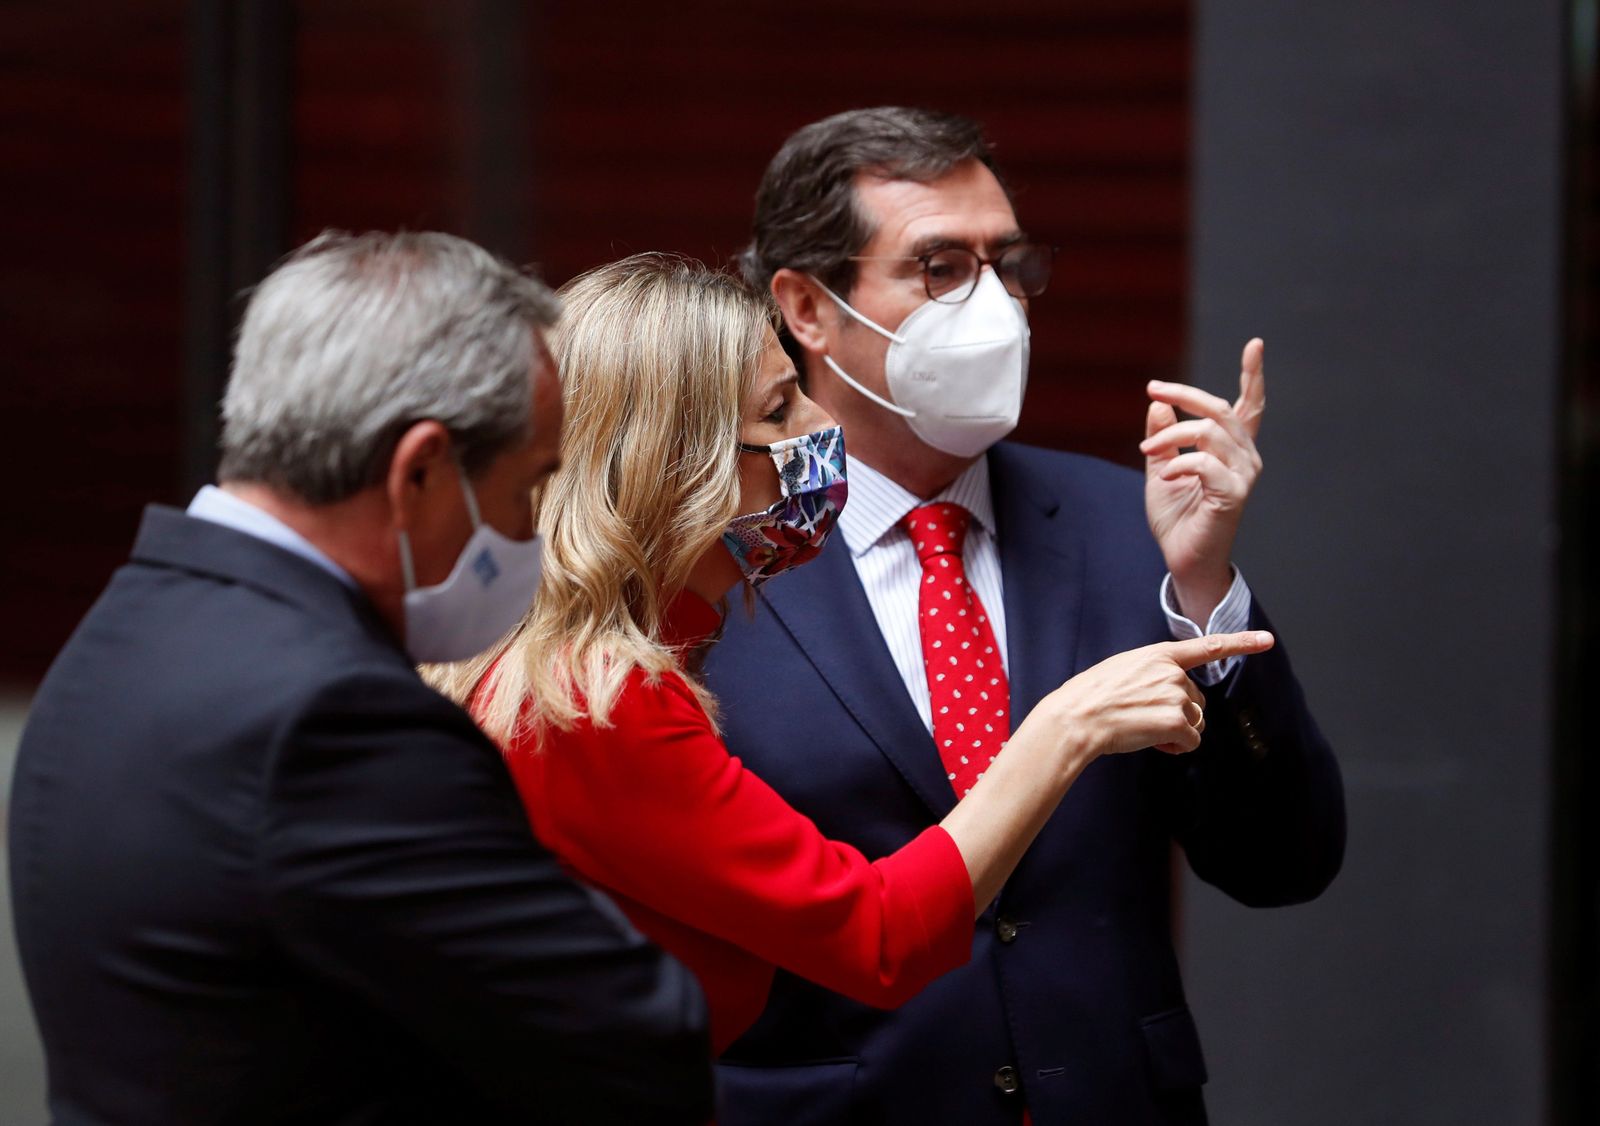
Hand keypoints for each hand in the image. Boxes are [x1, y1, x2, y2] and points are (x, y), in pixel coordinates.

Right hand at [1027, 631, 1274, 758]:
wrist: (1076, 718)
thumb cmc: (1091, 697)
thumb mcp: (1123, 670)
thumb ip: (1152, 673)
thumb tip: (1172, 697)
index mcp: (1159, 655)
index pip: (1208, 646)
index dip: (1242, 642)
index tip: (1267, 640)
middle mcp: (1173, 672)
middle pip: (1197, 701)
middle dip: (1179, 715)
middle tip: (1145, 720)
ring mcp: (1176, 695)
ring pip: (1195, 723)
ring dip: (1176, 733)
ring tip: (1143, 730)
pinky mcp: (1176, 721)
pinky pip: (1191, 742)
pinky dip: (1175, 748)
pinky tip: (1152, 742)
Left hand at [1140, 338, 1266, 622]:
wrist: (1182, 558)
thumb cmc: (1176, 516)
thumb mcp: (1161, 467)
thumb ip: (1162, 436)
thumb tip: (1158, 403)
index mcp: (1232, 449)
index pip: (1249, 405)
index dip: (1253, 375)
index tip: (1255, 344)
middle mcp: (1245, 458)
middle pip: (1220, 409)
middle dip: (1184, 394)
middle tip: (1152, 389)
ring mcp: (1243, 476)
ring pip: (1210, 431)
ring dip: (1172, 435)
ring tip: (1147, 452)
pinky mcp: (1233, 495)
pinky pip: (1205, 463)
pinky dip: (1179, 463)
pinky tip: (1166, 476)